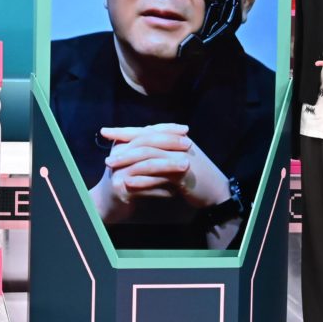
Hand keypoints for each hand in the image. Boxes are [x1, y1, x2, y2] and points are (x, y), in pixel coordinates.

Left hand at [97, 123, 231, 207]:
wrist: (217, 191)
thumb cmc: (195, 175)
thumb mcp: (177, 158)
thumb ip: (160, 149)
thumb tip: (137, 141)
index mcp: (175, 137)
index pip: (146, 130)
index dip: (125, 130)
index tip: (105, 132)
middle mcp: (177, 143)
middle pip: (145, 139)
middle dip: (123, 146)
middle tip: (105, 154)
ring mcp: (181, 156)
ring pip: (149, 154)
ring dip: (128, 160)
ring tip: (111, 167)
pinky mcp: (183, 173)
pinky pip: (159, 173)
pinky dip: (143, 178)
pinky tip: (129, 182)